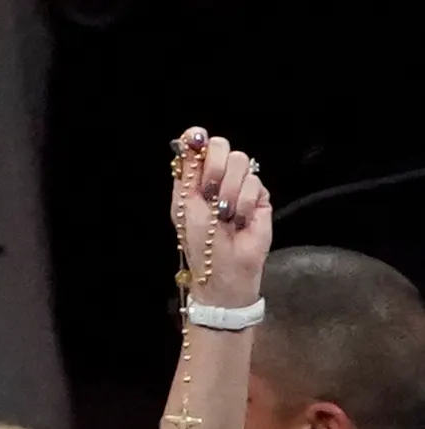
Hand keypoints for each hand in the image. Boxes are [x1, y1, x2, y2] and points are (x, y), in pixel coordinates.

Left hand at [169, 127, 270, 308]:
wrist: (225, 269)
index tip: (198, 143)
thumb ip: (187, 174)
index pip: (198, 146)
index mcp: (195, 180)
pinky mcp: (260, 196)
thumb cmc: (201, 243)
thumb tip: (188, 140)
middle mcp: (219, 178)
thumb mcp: (186, 207)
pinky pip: (255, 182)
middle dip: (215, 167)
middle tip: (211, 192)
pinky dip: (243, 202)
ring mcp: (240, 185)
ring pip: (240, 162)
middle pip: (222, 146)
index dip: (198, 141)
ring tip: (225, 215)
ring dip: (229, 191)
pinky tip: (239, 220)